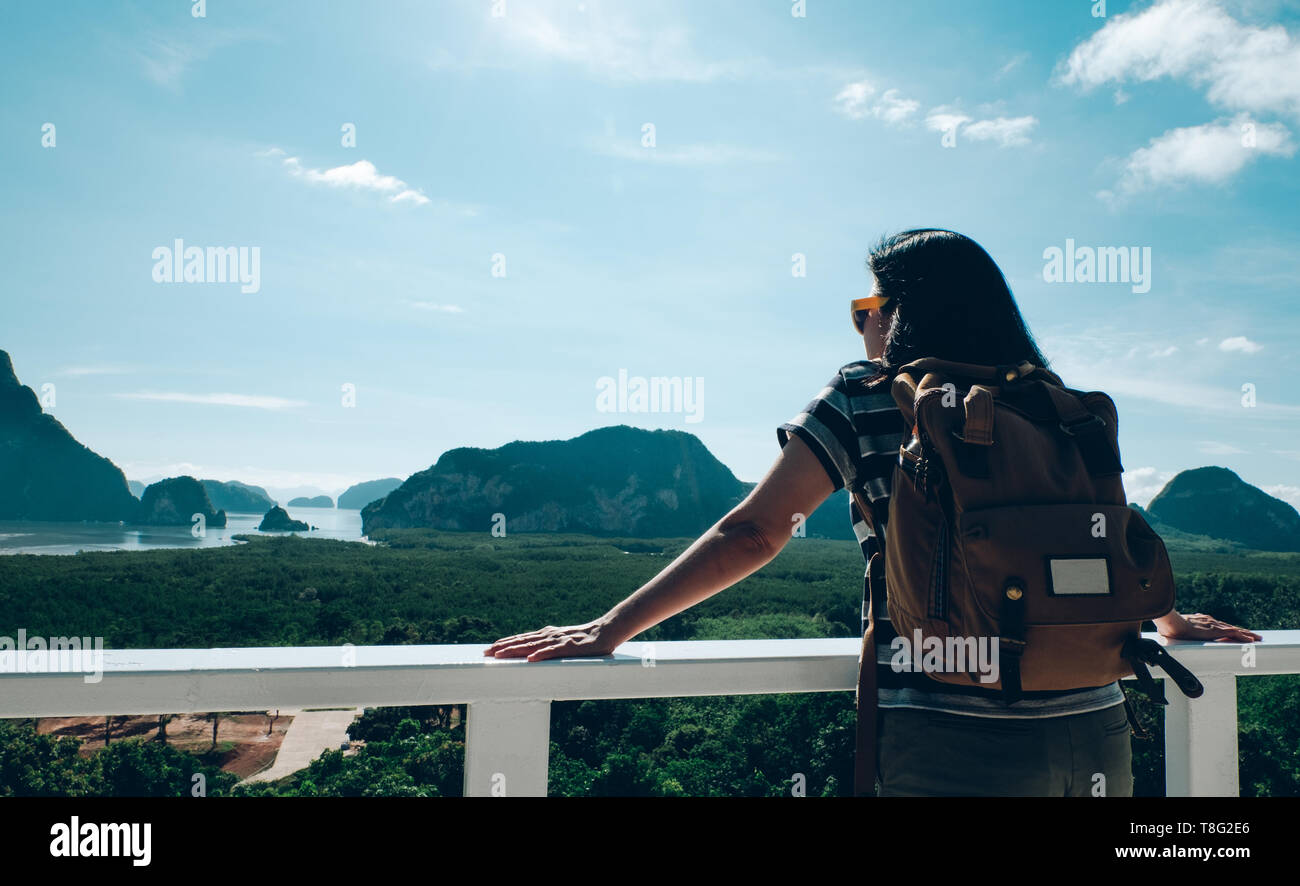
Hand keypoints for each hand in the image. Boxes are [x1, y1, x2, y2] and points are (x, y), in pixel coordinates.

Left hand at [483, 618, 620, 660]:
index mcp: (546, 635)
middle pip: (522, 642)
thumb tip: (532, 654)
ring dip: (515, 650)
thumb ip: (548, 646)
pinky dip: (541, 655)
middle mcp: (549, 635)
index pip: (521, 639)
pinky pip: (553, 651)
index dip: (504, 644)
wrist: (606, 631)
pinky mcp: (570, 647)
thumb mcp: (562, 642)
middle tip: (485, 652)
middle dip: (502, 647)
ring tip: (500, 655)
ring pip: (533, 646)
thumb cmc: (584, 639)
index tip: (489, 649)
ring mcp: (559, 640)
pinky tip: (531, 659)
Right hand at [1157, 612, 1261, 642]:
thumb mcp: (1175, 629)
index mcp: (1201, 621)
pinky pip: (1233, 634)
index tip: (1235, 631)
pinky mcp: (1215, 631)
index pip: (1219, 626)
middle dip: (1241, 631)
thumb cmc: (1169, 626)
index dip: (1228, 629)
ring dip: (1246, 634)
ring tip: (1257, 638)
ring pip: (1235, 630)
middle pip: (1229, 627)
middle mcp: (1210, 621)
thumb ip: (1178, 631)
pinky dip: (1243, 636)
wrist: (1170, 623)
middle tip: (1252, 635)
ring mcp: (1213, 625)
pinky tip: (1251, 640)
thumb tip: (1169, 635)